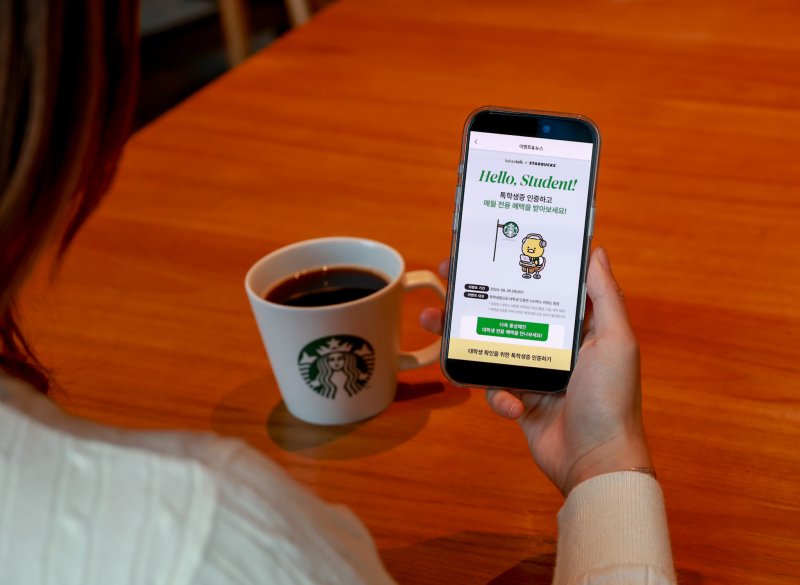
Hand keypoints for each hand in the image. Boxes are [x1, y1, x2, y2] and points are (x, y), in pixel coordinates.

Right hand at [420, 248, 652, 495]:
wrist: (596, 461)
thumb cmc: (611, 399)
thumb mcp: (615, 341)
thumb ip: (605, 296)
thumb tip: (595, 251)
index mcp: (579, 326)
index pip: (542, 286)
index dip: (516, 267)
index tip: (487, 253)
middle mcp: (555, 344)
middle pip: (507, 312)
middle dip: (475, 296)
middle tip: (444, 281)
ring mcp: (535, 372)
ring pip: (491, 345)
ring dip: (462, 337)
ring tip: (434, 324)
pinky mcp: (521, 399)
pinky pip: (495, 387)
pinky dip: (498, 395)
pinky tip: (511, 404)